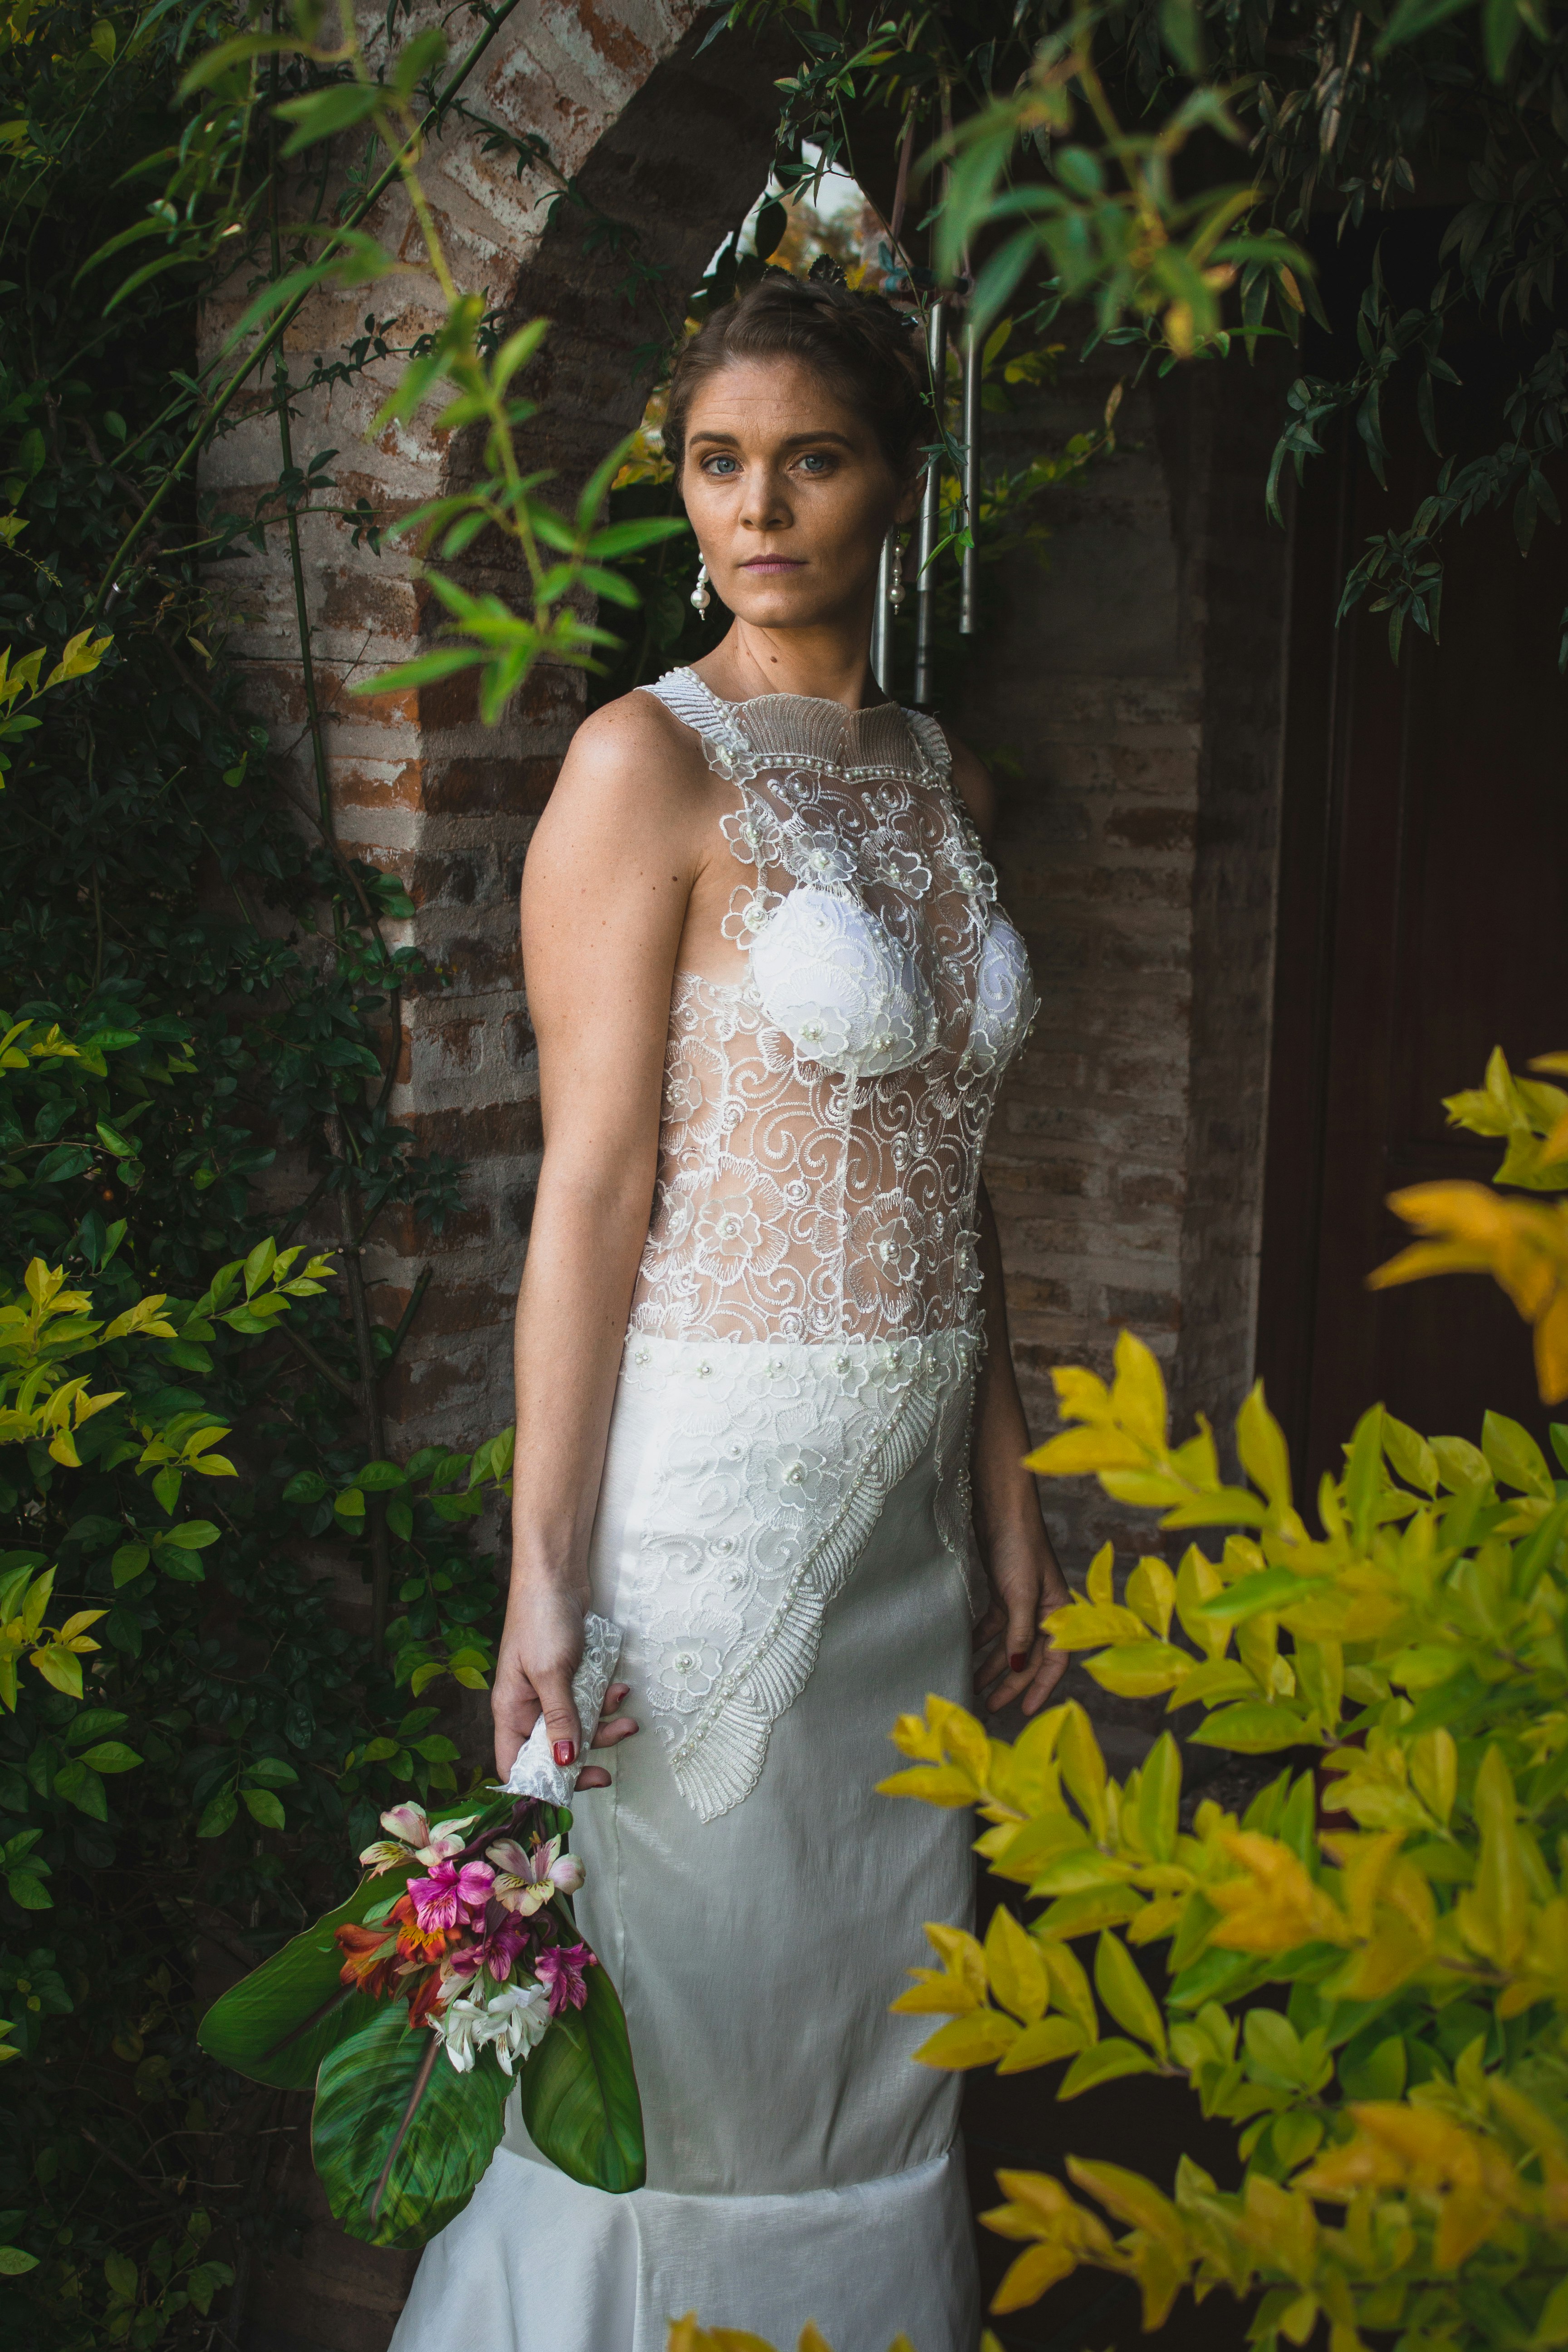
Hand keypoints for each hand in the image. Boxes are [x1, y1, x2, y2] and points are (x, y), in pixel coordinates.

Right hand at [492, 1579, 637, 1787]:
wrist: (557, 1573)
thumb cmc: (541, 1618)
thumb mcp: (551, 1672)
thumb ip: (559, 1718)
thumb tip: (564, 1761)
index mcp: (510, 1710)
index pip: (515, 1764)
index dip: (540, 1783)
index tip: (573, 1787)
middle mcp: (528, 1705)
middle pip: (553, 1750)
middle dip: (584, 1757)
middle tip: (608, 1768)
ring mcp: (550, 1690)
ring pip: (578, 1727)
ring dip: (604, 1726)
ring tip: (628, 1718)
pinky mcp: (571, 1675)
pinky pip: (589, 1701)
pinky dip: (606, 1700)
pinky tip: (620, 1688)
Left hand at [973, 1521, 1070, 1717]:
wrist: (1001, 1507)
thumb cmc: (1019, 1545)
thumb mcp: (1021, 1593)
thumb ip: (1020, 1632)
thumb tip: (1017, 1666)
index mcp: (1059, 1611)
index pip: (1055, 1660)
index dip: (1041, 1687)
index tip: (1023, 1711)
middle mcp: (1043, 1610)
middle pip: (1029, 1656)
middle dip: (1010, 1682)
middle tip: (989, 1706)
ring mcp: (1022, 1601)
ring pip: (1008, 1643)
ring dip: (991, 1665)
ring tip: (972, 1686)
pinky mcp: (1003, 1592)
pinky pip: (993, 1626)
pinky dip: (981, 1641)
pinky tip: (965, 1653)